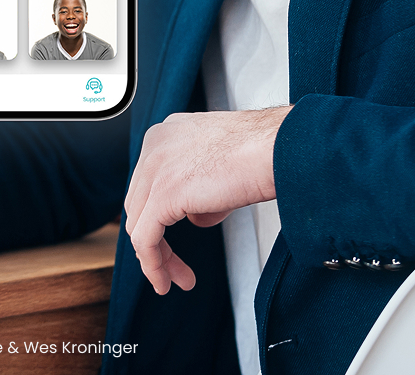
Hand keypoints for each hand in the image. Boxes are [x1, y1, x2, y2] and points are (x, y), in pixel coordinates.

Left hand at [125, 108, 289, 294]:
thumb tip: (193, 217)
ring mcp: (155, 167)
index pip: (148, 182)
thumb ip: (199, 190)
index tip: (170, 242)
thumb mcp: (219, 166)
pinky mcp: (163, 193)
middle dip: (155, 240)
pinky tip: (164, 281)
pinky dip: (153, 264)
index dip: (156, 216)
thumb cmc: (262, 153)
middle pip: (139, 203)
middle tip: (174, 268)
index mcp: (165, 134)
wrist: (276, 149)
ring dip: (156, 257)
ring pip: (138, 222)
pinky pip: (145, 238)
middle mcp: (154, 145)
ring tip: (175, 279)